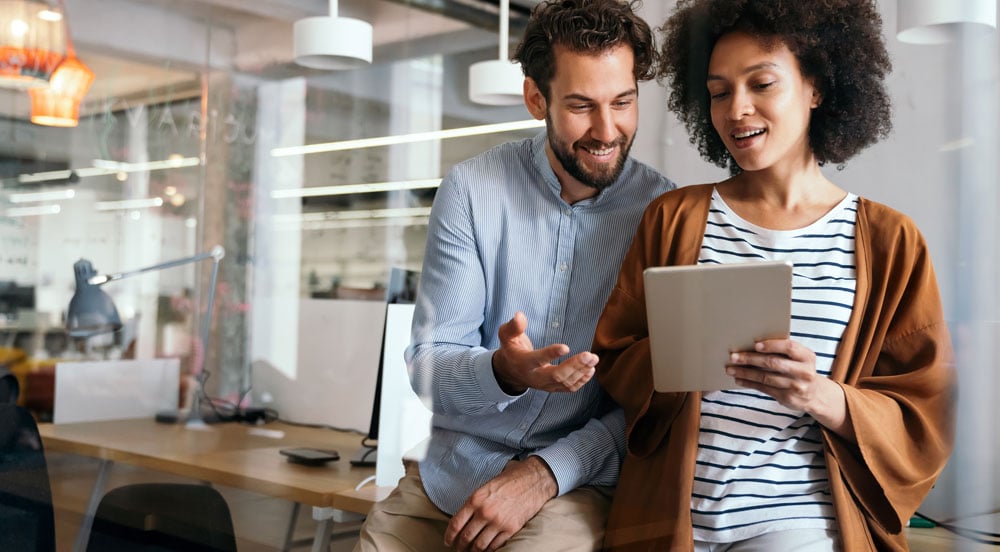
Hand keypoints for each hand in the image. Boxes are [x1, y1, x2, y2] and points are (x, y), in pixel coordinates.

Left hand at [445, 456, 557, 551]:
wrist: (534, 480)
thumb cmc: (510, 480)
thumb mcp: (486, 486)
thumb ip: (474, 502)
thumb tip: (464, 518)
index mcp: (475, 499)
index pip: (456, 524)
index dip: (449, 536)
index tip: (448, 541)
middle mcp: (484, 512)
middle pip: (466, 537)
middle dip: (460, 546)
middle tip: (459, 549)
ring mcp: (498, 522)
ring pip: (479, 545)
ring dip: (474, 551)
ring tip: (472, 551)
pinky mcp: (511, 529)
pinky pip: (496, 546)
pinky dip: (489, 550)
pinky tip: (487, 550)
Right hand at [492, 311, 597, 393]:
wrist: (511, 371)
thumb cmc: (511, 349)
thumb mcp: (506, 336)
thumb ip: (513, 326)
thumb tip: (520, 315)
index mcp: (523, 362)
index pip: (537, 359)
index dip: (551, 354)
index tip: (566, 346)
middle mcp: (534, 377)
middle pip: (556, 375)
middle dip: (574, 366)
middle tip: (590, 355)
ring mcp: (544, 385)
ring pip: (565, 382)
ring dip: (581, 371)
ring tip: (594, 359)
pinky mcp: (552, 388)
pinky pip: (568, 388)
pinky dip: (581, 381)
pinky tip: (590, 370)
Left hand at [727, 339, 849, 437]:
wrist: (815, 394)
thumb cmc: (800, 369)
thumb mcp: (800, 358)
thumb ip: (783, 351)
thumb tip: (752, 344)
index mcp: (807, 357)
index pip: (789, 347)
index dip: (772, 345)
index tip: (755, 345)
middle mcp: (804, 372)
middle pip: (774, 363)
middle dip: (751, 359)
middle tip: (734, 357)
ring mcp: (796, 387)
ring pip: (766, 377)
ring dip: (745, 372)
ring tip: (731, 369)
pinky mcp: (787, 398)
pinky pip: (764, 388)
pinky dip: (749, 383)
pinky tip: (739, 379)